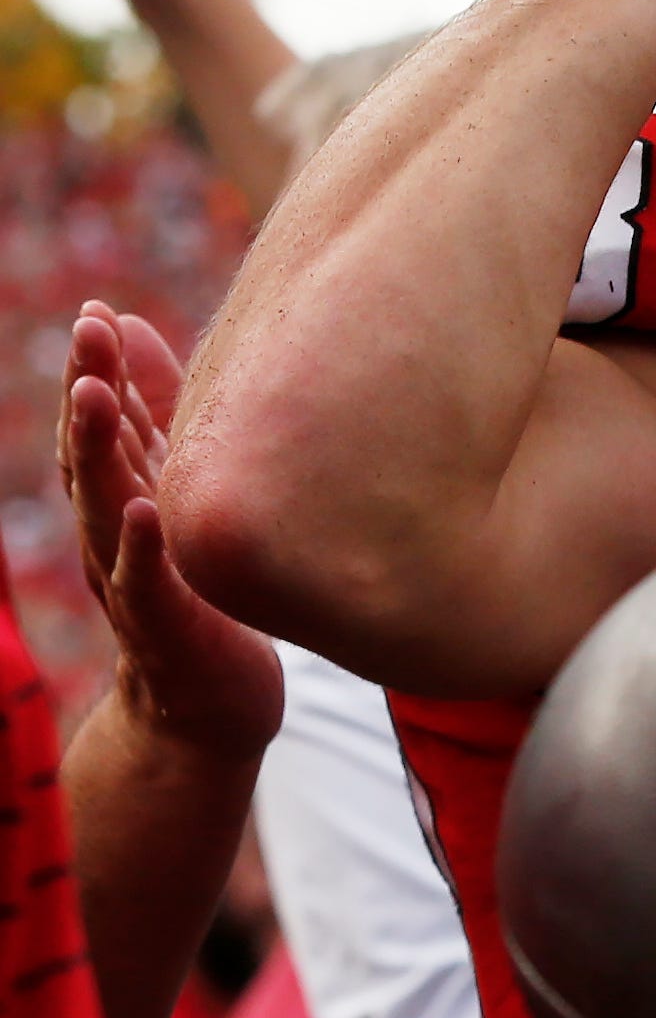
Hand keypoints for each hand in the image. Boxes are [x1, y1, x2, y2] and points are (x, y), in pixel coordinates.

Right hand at [60, 303, 282, 758]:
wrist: (206, 704)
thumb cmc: (200, 580)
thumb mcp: (180, 485)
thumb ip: (156, 414)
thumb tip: (130, 326)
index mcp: (125, 498)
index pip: (102, 427)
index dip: (96, 370)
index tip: (96, 314)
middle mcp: (116, 536)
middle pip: (92, 456)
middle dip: (88, 392)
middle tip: (87, 333)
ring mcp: (133, 582)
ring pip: (102, 511)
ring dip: (96, 451)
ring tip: (94, 394)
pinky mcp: (165, 629)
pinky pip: (146, 585)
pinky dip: (143, 548)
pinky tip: (147, 510)